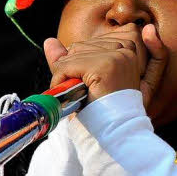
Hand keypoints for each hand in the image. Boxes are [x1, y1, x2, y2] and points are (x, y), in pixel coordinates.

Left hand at [43, 23, 168, 104]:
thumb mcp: (85, 80)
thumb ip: (68, 58)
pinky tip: (74, 97)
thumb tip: (49, 41)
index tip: (91, 85)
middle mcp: (125, 50)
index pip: (88, 43)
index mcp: (127, 50)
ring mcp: (116, 57)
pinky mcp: (104, 67)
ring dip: (68, 77)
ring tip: (83, 96)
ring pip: (71, 55)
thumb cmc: (101, 109)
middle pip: (79, 46)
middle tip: (85, 93)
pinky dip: (61, 82)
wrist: (114, 134)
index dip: (80, 65)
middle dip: (73, 70)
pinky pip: (66, 66)